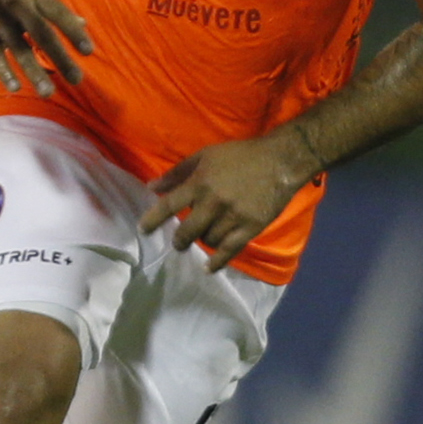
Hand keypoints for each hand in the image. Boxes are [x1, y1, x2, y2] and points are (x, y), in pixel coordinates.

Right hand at [0, 0, 94, 96]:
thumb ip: (53, 9)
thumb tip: (83, 25)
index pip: (57, 13)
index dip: (73, 31)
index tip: (88, 51)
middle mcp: (16, 4)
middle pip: (42, 33)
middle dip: (60, 57)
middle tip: (77, 80)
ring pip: (18, 48)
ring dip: (34, 71)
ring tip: (48, 93)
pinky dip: (4, 71)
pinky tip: (15, 87)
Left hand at [138, 134, 318, 270]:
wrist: (280, 161)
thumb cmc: (239, 155)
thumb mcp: (204, 156)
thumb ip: (177, 173)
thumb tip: (151, 187)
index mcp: (199, 183)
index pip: (169, 205)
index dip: (153, 220)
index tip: (142, 230)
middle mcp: (213, 202)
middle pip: (187, 231)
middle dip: (179, 240)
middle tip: (179, 242)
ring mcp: (232, 217)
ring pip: (208, 240)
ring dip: (203, 240)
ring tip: (206, 235)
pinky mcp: (250, 227)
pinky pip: (229, 250)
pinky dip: (217, 261)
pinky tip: (208, 268)